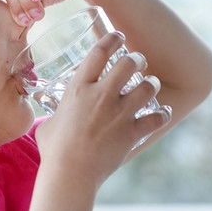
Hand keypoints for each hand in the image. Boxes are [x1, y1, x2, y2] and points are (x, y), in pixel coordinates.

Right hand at [34, 32, 172, 187]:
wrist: (70, 174)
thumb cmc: (54, 149)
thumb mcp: (48, 124)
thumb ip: (57, 115)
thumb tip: (55, 116)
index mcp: (78, 89)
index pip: (99, 52)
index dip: (112, 39)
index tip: (118, 36)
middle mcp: (101, 96)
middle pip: (129, 62)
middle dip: (137, 58)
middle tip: (137, 61)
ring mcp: (120, 114)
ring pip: (148, 86)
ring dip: (151, 83)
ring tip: (150, 84)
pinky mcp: (132, 133)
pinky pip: (158, 118)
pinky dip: (162, 114)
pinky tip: (162, 113)